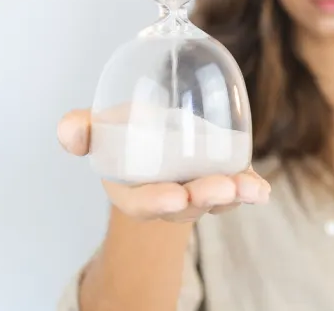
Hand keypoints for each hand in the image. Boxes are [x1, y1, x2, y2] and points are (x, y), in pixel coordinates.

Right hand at [57, 108, 270, 221]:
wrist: (154, 130)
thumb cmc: (125, 130)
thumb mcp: (99, 126)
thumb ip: (82, 129)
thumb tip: (71, 131)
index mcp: (134, 190)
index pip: (144, 204)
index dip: (158, 202)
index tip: (175, 196)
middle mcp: (170, 197)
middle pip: (188, 206)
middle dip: (205, 199)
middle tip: (221, 188)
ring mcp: (199, 190)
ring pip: (218, 201)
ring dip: (235, 196)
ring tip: (250, 188)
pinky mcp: (224, 178)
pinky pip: (240, 188)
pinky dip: (252, 190)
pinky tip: (262, 188)